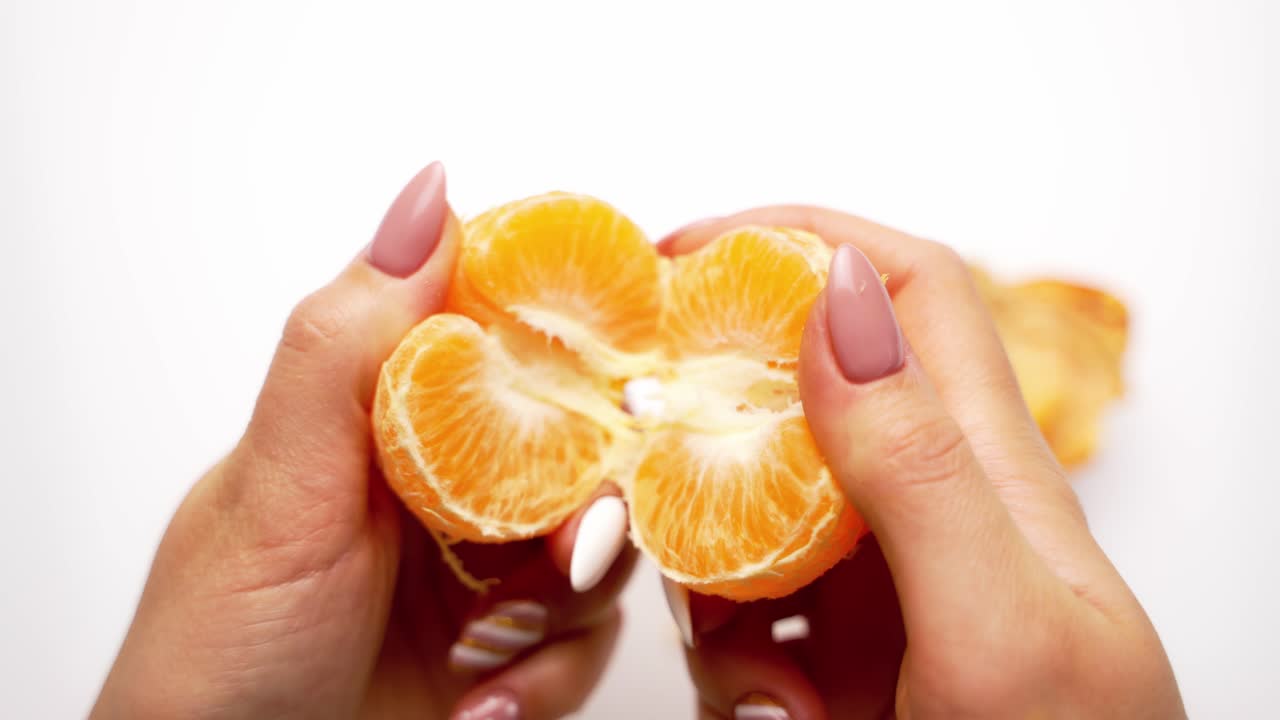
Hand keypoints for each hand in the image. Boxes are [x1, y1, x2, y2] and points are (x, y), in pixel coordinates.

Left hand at [92, 163, 635, 719]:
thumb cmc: (219, 643)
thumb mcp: (279, 486)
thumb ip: (345, 345)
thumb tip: (427, 197)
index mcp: (391, 412)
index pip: (511, 335)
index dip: (584, 338)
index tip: (635, 363)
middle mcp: (447, 476)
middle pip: (582, 444)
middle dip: (590, 502)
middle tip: (565, 548)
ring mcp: (485, 561)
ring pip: (601, 542)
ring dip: (564, 603)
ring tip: (488, 645)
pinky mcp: (514, 642)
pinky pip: (590, 635)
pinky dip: (549, 672)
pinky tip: (480, 697)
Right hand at [659, 208, 1183, 718]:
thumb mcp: (996, 630)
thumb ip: (917, 465)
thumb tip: (840, 297)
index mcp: (986, 470)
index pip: (905, 291)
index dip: (801, 239)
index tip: (681, 255)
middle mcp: (923, 509)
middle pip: (793, 394)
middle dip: (709, 417)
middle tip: (644, 468)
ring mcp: (870, 586)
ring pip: (743, 510)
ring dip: (709, 574)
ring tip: (758, 678)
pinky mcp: (828, 656)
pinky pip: (733, 613)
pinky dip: (721, 657)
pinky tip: (770, 716)